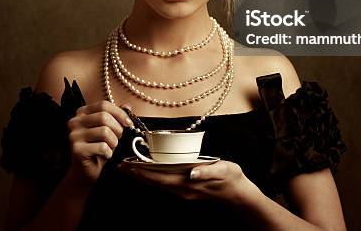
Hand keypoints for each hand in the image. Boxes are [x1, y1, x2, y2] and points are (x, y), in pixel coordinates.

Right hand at [66, 100, 133, 185]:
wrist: (85, 172)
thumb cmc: (98, 148)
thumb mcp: (108, 129)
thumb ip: (115, 116)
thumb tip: (128, 106)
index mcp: (82, 112)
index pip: (104, 105)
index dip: (119, 113)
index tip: (128, 124)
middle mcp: (75, 122)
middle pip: (104, 117)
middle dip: (117, 129)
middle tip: (117, 139)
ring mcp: (74, 136)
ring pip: (104, 131)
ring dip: (113, 142)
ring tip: (110, 148)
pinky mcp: (77, 150)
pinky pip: (102, 147)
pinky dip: (108, 152)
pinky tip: (105, 155)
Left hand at [117, 159, 254, 204]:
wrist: (239, 194)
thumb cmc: (231, 179)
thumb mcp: (223, 171)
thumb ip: (207, 171)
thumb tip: (191, 172)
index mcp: (188, 183)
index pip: (160, 177)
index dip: (144, 171)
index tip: (129, 165)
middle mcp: (182, 189)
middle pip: (155, 181)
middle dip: (137, 173)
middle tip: (121, 165)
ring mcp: (183, 191)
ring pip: (158, 184)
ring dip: (143, 176)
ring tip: (129, 168)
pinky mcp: (186, 189)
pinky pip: (164, 184)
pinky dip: (153, 178)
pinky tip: (148, 173)